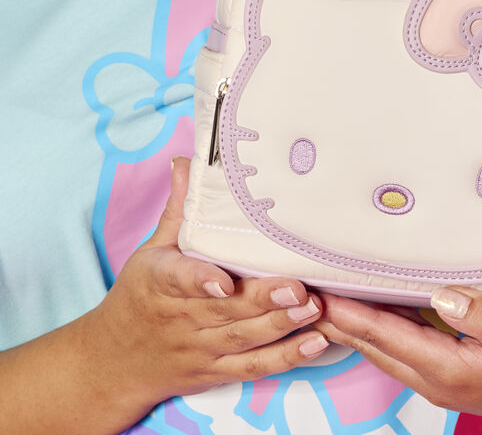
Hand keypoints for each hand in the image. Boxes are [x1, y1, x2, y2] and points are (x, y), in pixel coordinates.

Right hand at [84, 157, 329, 406]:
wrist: (113, 363)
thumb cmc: (140, 296)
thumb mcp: (151, 251)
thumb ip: (179, 210)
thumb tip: (186, 161)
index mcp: (161, 284)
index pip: (179, 281)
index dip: (202, 281)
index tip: (224, 280)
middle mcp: (182, 319)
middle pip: (225, 310)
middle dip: (263, 299)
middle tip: (298, 286)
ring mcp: (201, 347)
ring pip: (243, 338)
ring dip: (281, 325)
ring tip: (314, 307)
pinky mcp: (217, 371)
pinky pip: (253, 367)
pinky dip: (287, 357)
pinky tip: (317, 342)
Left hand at [315, 287, 481, 426]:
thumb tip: (443, 297)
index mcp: (449, 369)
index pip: (383, 335)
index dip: (347, 313)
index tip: (316, 294)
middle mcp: (438, 379)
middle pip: (375, 345)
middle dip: (339, 322)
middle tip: (308, 294)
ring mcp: (445, 378)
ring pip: (387, 350)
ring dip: (358, 327)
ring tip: (332, 302)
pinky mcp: (456, 371)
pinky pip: (405, 349)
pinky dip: (383, 331)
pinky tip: (380, 314)